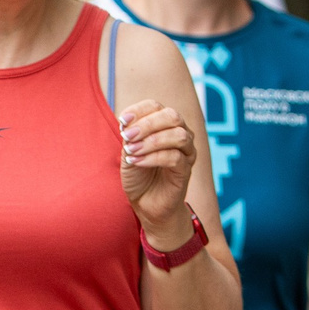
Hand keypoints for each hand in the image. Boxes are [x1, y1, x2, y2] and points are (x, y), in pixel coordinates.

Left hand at [117, 98, 196, 241]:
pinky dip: (153, 157)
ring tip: (132, 151)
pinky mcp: (186, 170)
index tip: (122, 121)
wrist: (146, 204)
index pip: (156, 106)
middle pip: (172, 116)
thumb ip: (130, 136)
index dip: (139, 110)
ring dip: (151, 141)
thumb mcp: (128, 152)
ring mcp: (186, 152)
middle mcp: (180, 134)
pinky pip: (175, 157)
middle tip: (127, 136)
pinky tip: (136, 162)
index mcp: (165, 125)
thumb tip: (127, 123)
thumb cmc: (139, 175)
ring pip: (178, 135)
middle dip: (147, 124)